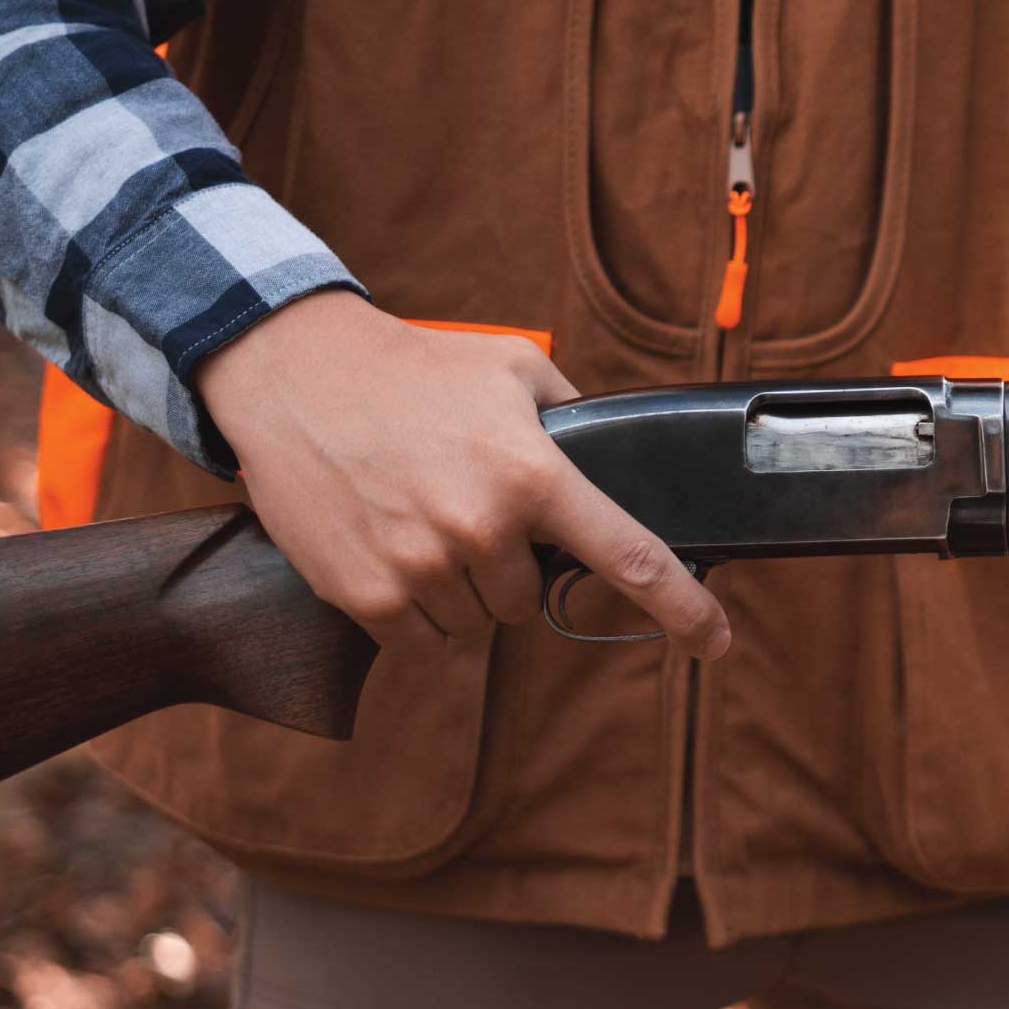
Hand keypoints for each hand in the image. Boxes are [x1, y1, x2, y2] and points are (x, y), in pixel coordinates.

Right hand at [194, 291, 731, 658]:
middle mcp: (483, 529)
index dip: (683, 608)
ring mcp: (421, 567)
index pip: (629, 557)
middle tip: (468, 512)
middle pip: (528, 601)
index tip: (714, 641)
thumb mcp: (511, 368)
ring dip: (460, 590)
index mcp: (533, 476)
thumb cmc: (411, 367)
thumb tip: (614, 454)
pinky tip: (392, 551)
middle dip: (510, 569)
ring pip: (474, 625)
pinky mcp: (364, 595)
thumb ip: (572, 416)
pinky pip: (419, 640)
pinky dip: (413, 611)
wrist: (294, 373)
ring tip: (422, 522)